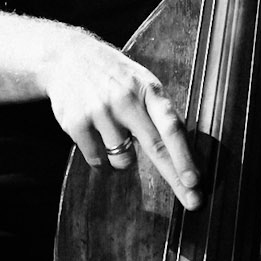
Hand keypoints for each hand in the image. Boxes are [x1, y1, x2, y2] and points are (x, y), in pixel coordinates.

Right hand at [40, 28, 201, 209]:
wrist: (65, 58)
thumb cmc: (113, 77)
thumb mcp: (140, 83)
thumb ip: (158, 112)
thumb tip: (184, 153)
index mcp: (147, 89)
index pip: (171, 126)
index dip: (184, 156)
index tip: (194, 180)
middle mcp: (125, 99)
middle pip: (155, 148)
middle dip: (176, 178)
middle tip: (193, 202)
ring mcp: (100, 112)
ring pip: (123, 161)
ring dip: (123, 157)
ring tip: (113, 133)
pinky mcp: (77, 124)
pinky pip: (97, 161)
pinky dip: (100, 157)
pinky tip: (95, 134)